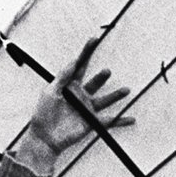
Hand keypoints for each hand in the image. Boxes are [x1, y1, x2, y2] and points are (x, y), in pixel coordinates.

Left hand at [22, 55, 138, 168]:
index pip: (80, 66)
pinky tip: (132, 119)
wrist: (44, 137)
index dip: (87, 52)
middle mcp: (81, 95)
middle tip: (106, 71)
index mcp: (70, 86)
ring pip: (105, 100)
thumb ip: (62, 77)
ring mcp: (88, 109)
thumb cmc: (43, 113)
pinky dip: (121, 121)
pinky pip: (109, 121)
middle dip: (101, 77)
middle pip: (95, 82)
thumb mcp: (50, 91)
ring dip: (116, 95)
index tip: (94, 39)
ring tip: (126, 90)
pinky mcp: (92, 123)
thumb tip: (73, 61)